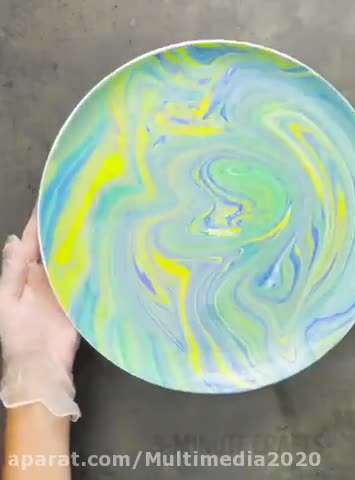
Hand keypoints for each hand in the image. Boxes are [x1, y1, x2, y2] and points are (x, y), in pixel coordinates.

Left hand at [0, 207, 79, 419]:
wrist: (43, 364)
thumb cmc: (20, 333)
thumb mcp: (8, 299)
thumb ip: (13, 270)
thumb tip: (13, 238)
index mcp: (26, 272)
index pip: (33, 239)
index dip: (40, 219)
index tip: (52, 197)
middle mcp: (47, 274)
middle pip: (56, 245)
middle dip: (65, 225)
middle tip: (83, 203)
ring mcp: (66, 284)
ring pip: (73, 256)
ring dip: (82, 240)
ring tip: (98, 219)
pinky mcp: (82, 294)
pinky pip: (88, 274)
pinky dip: (95, 261)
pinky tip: (107, 247)